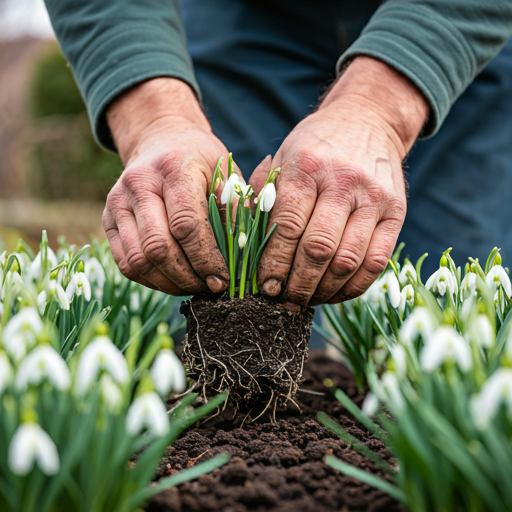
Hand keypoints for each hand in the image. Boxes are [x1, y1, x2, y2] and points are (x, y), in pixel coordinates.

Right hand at [103, 78, 229, 294]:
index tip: (222, 279)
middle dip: (187, 277)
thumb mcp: (227, 174)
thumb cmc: (202, 162)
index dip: (205, 259)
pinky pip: (124, 263)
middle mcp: (139, 184)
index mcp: (174, 169)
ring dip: (168, 284)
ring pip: (137, 261)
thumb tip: (240, 255)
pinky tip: (172, 281)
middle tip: (209, 288)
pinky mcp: (108, 219)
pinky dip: (150, 280)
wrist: (162, 141)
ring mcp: (117, 202)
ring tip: (193, 287)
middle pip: (158, 247)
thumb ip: (234, 209)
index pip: (186, 225)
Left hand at [254, 57, 427, 305]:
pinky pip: (376, 262)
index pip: (287, 226)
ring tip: (306, 300)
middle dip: (297, 284)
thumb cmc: (314, 147)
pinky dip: (354, 286)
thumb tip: (247, 247)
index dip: (274, 263)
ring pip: (348, 260)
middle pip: (318, 249)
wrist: (367, 120)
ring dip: (324, 290)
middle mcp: (342, 182)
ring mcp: (374, 198)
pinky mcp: (397, 212)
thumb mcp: (283, 158)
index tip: (264, 285)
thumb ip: (264, 197)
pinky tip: (335, 293)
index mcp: (306, 167)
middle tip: (284, 300)